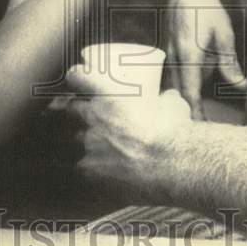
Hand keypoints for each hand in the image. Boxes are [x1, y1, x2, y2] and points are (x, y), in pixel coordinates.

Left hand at [67, 65, 191, 195]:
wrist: (174, 163)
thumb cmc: (173, 129)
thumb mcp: (173, 103)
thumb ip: (164, 98)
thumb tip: (168, 97)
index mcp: (109, 93)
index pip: (77, 76)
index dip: (76, 76)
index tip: (79, 78)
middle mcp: (94, 116)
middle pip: (72, 109)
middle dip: (79, 111)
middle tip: (93, 114)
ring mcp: (90, 143)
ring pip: (77, 138)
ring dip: (86, 139)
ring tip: (102, 144)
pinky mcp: (92, 169)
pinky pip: (83, 166)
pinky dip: (91, 167)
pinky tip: (103, 169)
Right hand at [164, 0, 245, 118]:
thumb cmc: (209, 10)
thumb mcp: (225, 35)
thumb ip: (230, 63)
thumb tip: (241, 86)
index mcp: (189, 54)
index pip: (190, 91)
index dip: (194, 111)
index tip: (199, 127)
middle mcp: (175, 56)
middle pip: (181, 91)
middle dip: (188, 109)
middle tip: (199, 127)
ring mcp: (171, 52)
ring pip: (179, 82)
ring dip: (188, 95)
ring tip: (196, 109)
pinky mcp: (171, 50)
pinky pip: (177, 72)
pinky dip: (186, 82)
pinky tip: (194, 84)